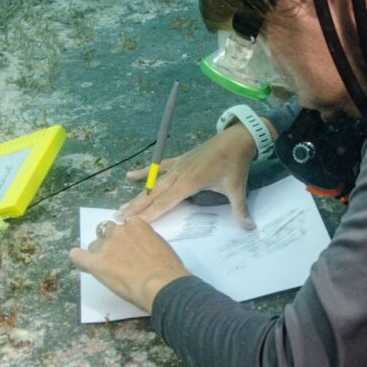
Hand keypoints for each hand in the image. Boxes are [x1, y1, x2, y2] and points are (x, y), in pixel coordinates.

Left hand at [68, 219, 190, 311]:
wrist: (162, 284)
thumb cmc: (169, 269)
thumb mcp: (161, 247)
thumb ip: (147, 243)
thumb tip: (143, 251)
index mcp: (137, 225)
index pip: (124, 226)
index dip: (125, 238)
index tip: (129, 249)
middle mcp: (120, 231)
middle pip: (107, 232)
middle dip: (111, 243)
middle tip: (119, 259)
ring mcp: (106, 246)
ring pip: (94, 245)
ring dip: (99, 254)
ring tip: (108, 269)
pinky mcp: (96, 262)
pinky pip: (78, 256)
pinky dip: (78, 259)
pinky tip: (82, 263)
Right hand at [116, 120, 275, 228]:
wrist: (236, 138)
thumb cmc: (235, 164)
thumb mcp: (238, 188)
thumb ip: (240, 209)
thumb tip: (249, 227)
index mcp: (190, 182)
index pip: (165, 203)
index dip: (150, 214)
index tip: (134, 225)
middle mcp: (179, 174)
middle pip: (153, 194)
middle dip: (136, 207)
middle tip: (118, 219)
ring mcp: (178, 166)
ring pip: (153, 183)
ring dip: (138, 195)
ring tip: (121, 206)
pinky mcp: (180, 160)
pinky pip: (159, 167)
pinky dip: (145, 172)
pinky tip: (129, 175)